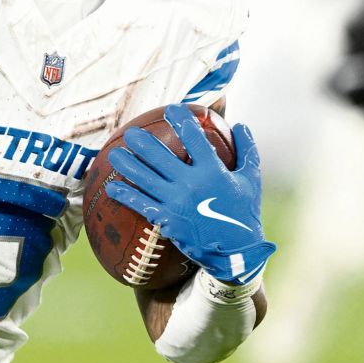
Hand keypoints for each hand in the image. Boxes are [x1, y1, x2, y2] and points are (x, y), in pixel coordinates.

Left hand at [106, 104, 275, 284]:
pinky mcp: (166, 220)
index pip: (194, 138)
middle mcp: (191, 184)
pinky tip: (112, 188)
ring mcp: (176, 202)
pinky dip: (124, 196)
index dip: (182, 120)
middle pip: (159, 156)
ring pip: (144, 178)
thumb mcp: (251, 180)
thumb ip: (247, 150)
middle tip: (130, 132)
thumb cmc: (244, 214)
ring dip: (127, 164)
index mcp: (213, 171)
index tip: (172, 109)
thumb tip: (241, 124)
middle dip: (142, 141)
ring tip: (115, 153)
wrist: (236, 253)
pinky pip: (141, 204)